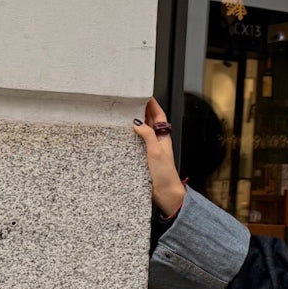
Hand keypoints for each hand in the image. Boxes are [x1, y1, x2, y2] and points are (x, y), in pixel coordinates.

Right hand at [132, 97, 185, 215]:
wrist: (165, 194)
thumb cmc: (165, 175)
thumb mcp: (156, 152)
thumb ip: (148, 135)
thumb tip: (137, 122)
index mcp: (163, 137)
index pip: (159, 116)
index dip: (152, 104)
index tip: (144, 93)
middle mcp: (157, 142)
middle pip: (149, 121)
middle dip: (141, 109)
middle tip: (130, 99)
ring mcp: (149, 149)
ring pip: (141, 131)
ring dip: (134, 122)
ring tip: (123, 111)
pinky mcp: (142, 158)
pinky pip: (135, 143)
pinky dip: (129, 136)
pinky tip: (121, 133)